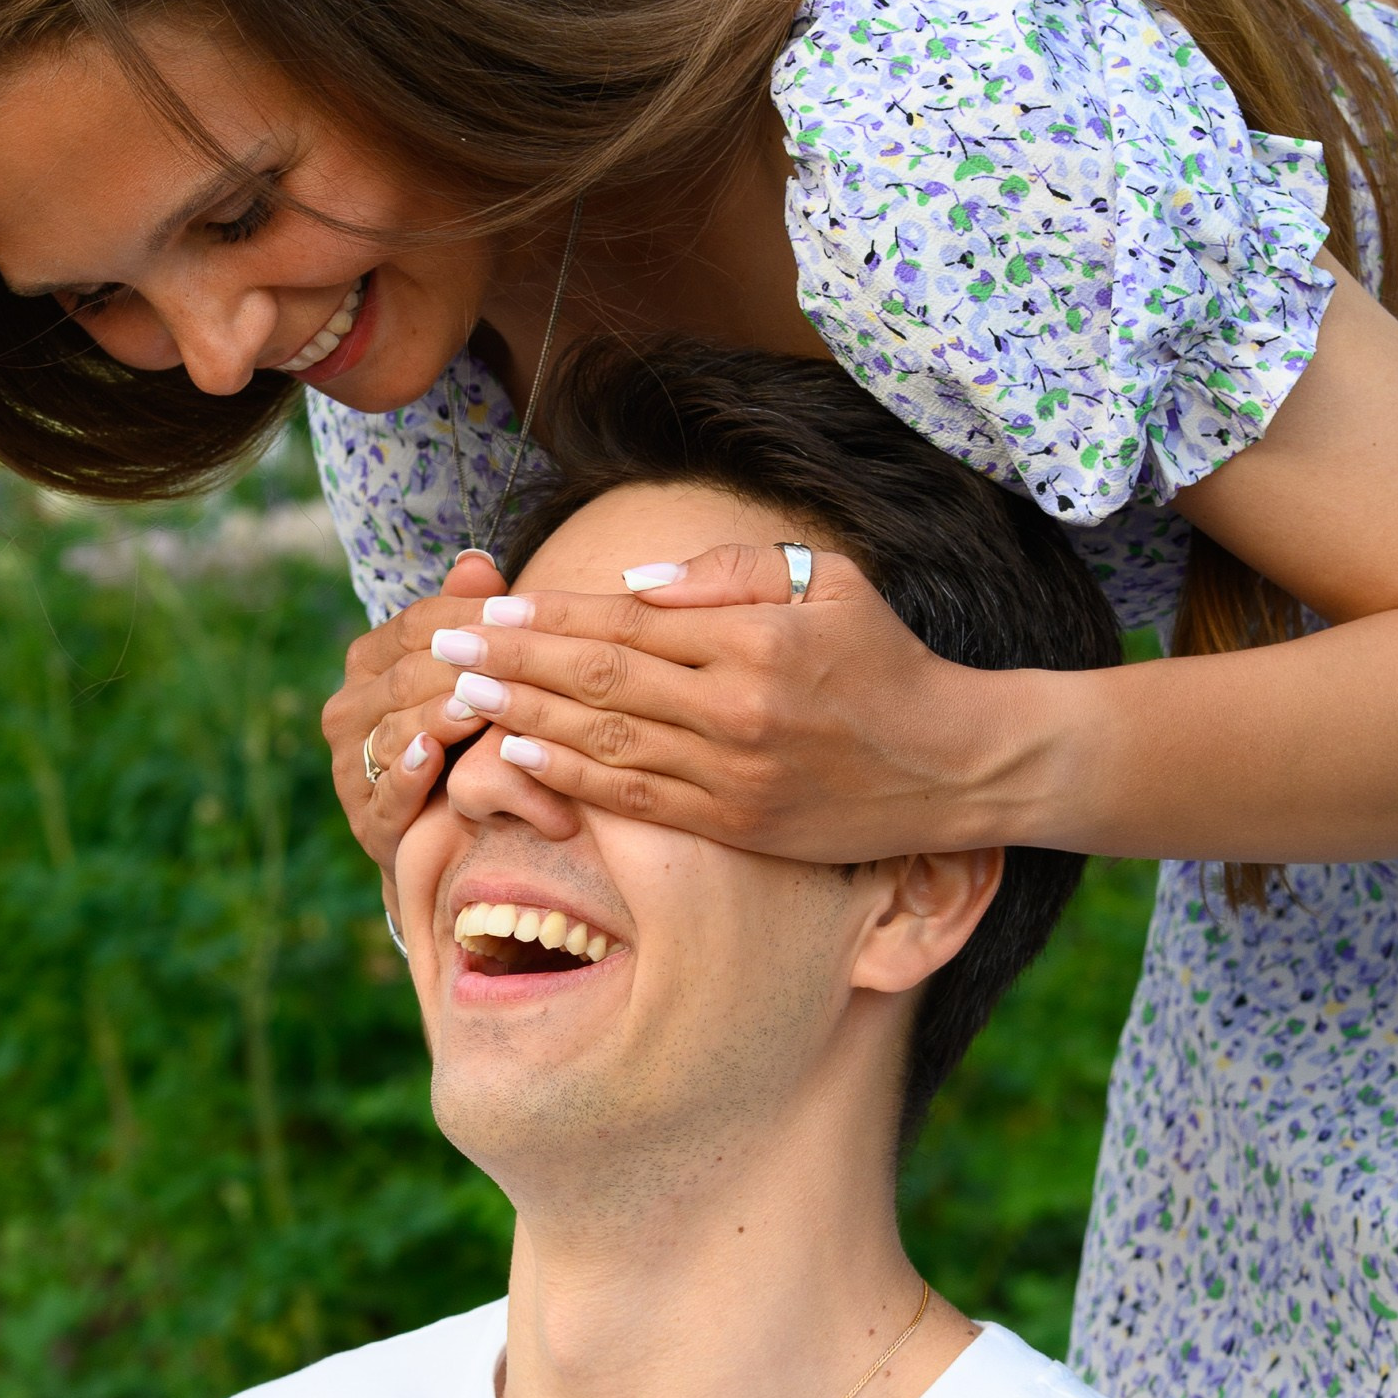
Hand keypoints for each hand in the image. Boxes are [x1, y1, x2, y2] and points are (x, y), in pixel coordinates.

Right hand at [323, 548, 506, 870]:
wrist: (446, 839)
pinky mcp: (365, 818)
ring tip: (477, 707)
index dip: (466, 617)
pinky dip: (407, 773)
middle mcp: (349, 707)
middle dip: (460, 668)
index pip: (414, 624)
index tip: (520, 613)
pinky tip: (431, 756)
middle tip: (507, 664)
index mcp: (369, 662)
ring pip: (395, 728)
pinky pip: (386, 790)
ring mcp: (351, 764)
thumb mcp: (470, 679)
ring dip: (437, 717)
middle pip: (406, 674)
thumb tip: (478, 560)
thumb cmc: (464, 742)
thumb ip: (470, 621)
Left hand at [357, 539, 1052, 863]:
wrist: (955, 765)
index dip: (550, 619)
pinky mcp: (735, 826)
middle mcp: (736, 712)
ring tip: (463, 697)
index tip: (489, 610)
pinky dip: (572, 780)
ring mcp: (732, 777)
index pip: (627, 626)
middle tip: (443, 648)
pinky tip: (521, 758)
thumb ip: (734, 571)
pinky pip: (636, 802)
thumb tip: (635, 586)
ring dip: (524, 720)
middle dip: (512, 665)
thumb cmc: (889, 661)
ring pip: (606, 744)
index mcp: (756, 643)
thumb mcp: (831, 583)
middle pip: (600, 683)